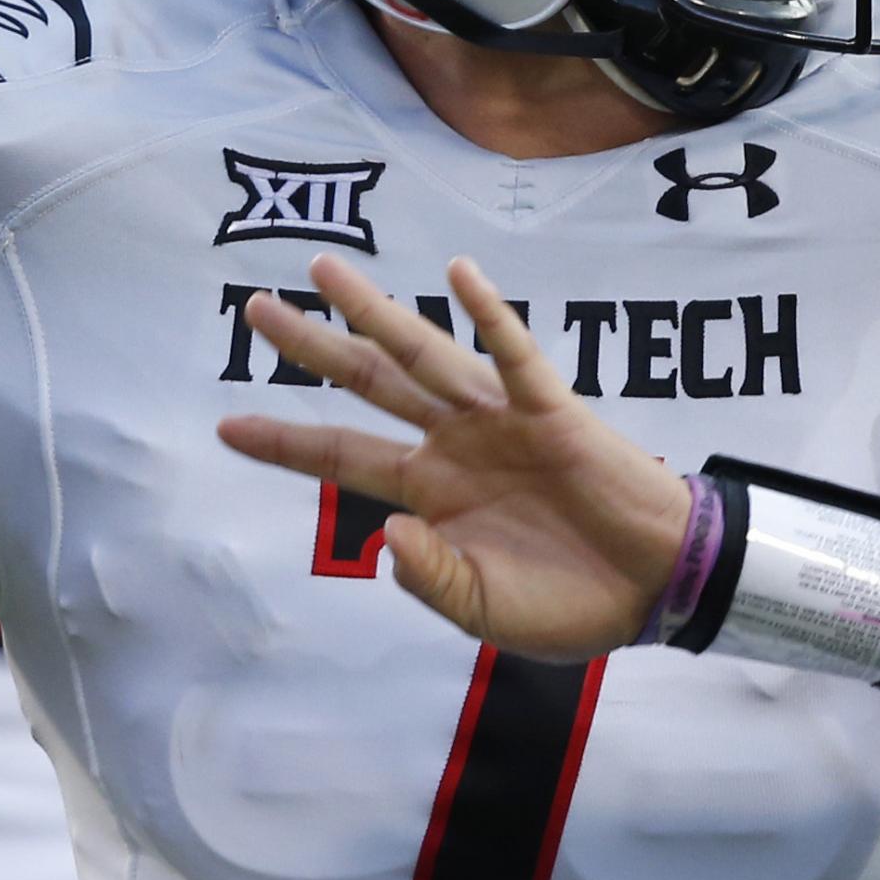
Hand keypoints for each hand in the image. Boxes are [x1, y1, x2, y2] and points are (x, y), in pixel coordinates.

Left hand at [217, 253, 695, 660]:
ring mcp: (499, 420)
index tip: (225, 425)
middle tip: (254, 308)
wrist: (654, 588)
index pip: (342, 455)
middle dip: (311, 345)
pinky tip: (457, 274)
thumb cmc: (570, 603)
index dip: (285, 441)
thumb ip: (432, 578)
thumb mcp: (483, 611)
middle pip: (367, 381)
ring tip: (323, 269)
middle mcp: (453, 443)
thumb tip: (390, 536)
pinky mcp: (551, 410)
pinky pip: (515, 356)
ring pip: (423, 352)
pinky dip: (488, 314)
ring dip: (374, 310)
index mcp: (431, 492)